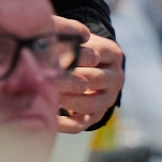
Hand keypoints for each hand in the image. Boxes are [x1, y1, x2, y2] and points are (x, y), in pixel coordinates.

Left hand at [57, 18, 124, 133]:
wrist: (91, 67)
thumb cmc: (79, 49)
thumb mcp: (79, 39)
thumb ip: (69, 36)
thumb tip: (48, 36)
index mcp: (113, 54)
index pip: (96, 54)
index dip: (74, 56)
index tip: (52, 57)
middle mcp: (116, 77)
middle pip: (94, 79)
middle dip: (69, 80)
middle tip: (46, 78)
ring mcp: (108, 98)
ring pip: (90, 103)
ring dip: (68, 101)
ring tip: (47, 95)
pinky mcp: (97, 116)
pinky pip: (81, 124)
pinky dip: (64, 124)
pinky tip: (48, 119)